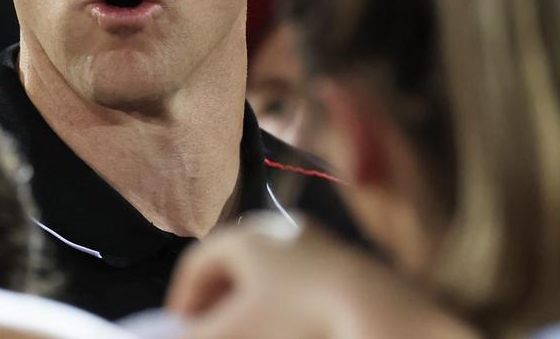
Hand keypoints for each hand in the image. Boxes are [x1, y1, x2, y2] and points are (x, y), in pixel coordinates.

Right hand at [165, 215, 476, 338]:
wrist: (383, 316)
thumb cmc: (301, 316)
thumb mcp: (236, 332)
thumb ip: (197, 337)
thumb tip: (177, 338)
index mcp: (246, 235)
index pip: (196, 264)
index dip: (182, 303)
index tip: (181, 333)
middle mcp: (279, 231)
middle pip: (233, 270)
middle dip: (217, 308)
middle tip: (213, 337)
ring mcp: (316, 247)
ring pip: (269, 280)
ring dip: (252, 311)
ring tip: (253, 336)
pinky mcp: (346, 269)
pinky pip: (300, 288)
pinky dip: (284, 310)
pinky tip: (292, 332)